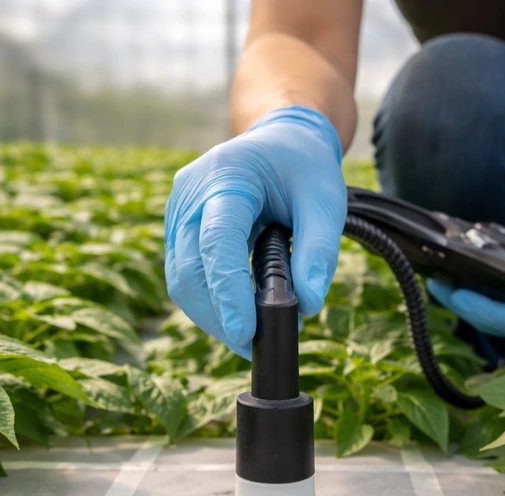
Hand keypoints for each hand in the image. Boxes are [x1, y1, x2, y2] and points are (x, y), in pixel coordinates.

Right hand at [164, 105, 346, 357]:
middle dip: (219, 315)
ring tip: (251, 337)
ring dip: (212, 316)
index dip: (228, 291)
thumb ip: (320, 251)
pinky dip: (209, 303)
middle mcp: (190, 194)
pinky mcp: (178, 232)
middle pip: (189, 269)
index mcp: (226, 175)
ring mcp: (177, 213)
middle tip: (256, 345)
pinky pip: (184, 276)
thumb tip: (308, 306)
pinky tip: (236, 318)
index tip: (246, 333)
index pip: (217, 242)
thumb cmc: (304, 168)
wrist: (280, 141)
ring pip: (181, 280)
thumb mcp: (327, 201)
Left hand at [427, 188, 504, 337]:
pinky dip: (471, 299)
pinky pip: (493, 311)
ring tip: (435, 280)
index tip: (458, 294)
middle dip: (464, 308)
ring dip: (462, 305)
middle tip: (435, 282)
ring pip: (493, 321)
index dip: (487, 312)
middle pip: (499, 325)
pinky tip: (448, 280)